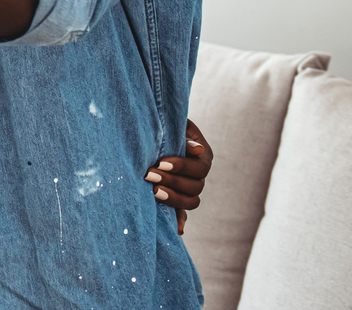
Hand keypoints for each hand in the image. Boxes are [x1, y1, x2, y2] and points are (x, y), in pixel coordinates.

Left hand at [146, 118, 213, 233]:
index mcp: (203, 154)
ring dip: (173, 199)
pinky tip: (176, 229)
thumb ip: (182, 135)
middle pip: (195, 186)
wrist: (153, 128)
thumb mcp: (172, 124)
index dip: (181, 166)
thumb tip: (196, 150)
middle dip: (172, 182)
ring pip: (191, 201)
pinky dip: (179, 220)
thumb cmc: (162, 122)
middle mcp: (200, 173)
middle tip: (149, 176)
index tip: (161, 163)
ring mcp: (190, 187)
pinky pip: (182, 212)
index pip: (199, 167)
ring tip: (152, 192)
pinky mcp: (178, 196)